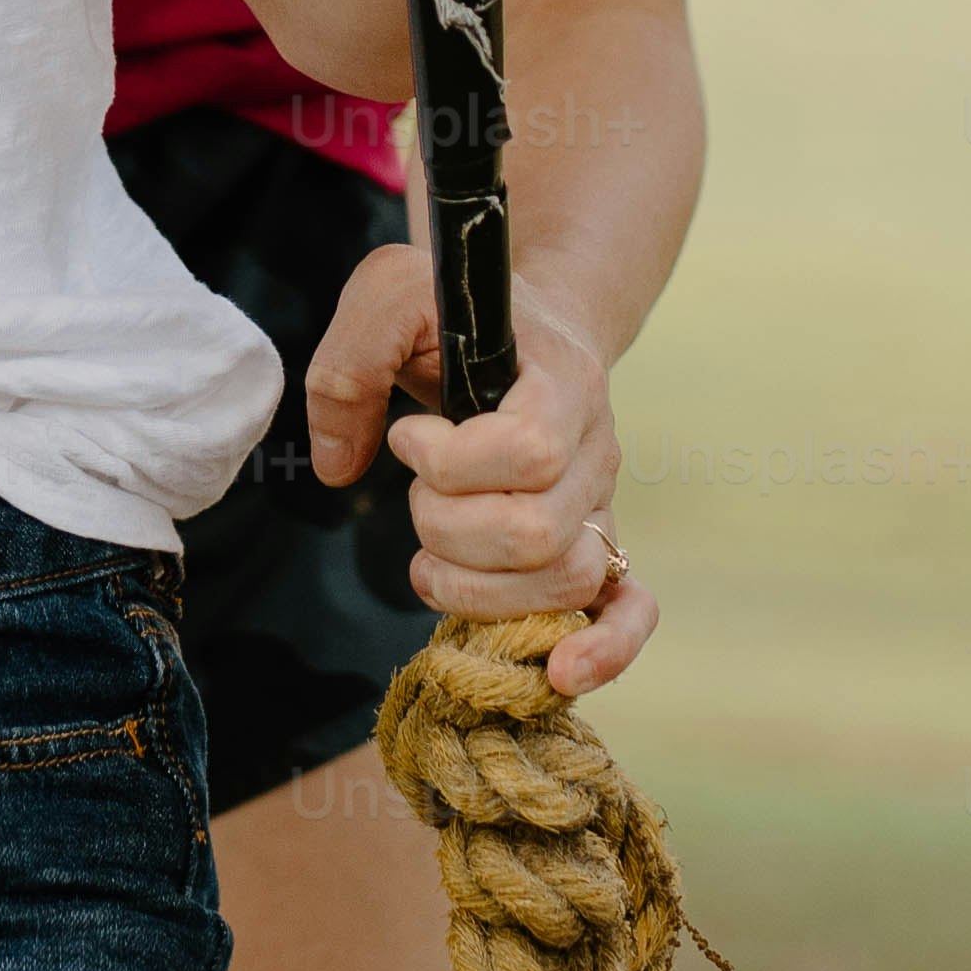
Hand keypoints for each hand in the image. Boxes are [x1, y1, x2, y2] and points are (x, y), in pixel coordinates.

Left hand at [301, 241, 646, 692]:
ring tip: (432, 554)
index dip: (451, 461)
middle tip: (416, 493)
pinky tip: (559, 674)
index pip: (527, 450)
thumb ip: (349, 364)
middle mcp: (594, 451)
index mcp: (562, 381)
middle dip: (446, 528)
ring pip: (563, 582)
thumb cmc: (454, 316)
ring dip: (475, 587)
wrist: (526, 325)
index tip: (407, 435)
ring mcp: (599, 506)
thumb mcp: (390, 296)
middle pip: (535, 532)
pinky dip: (604, 650)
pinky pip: (630, 610)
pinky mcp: (595, 547)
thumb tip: (340, 469)